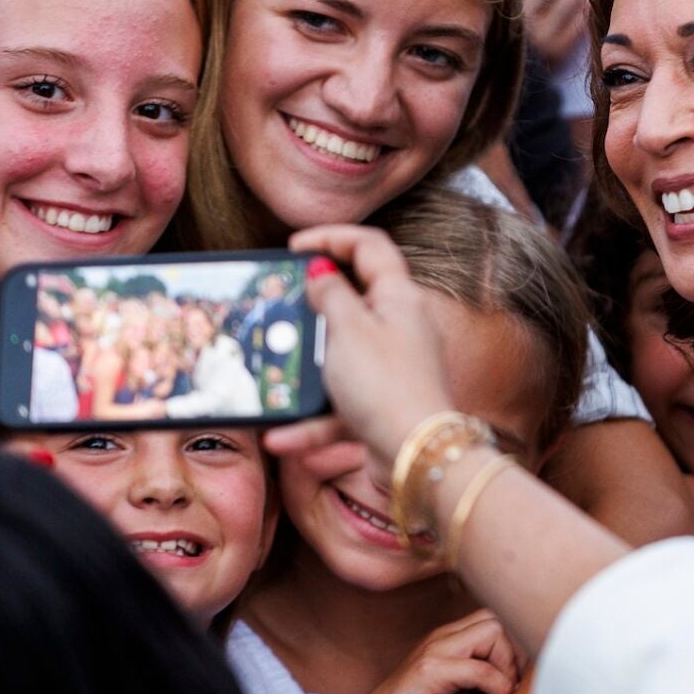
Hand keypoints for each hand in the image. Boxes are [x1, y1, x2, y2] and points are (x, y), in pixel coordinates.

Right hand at [265, 226, 452, 467]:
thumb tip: (320, 272)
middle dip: (314, 307)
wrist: (418, 456)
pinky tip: (282, 436)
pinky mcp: (384, 405)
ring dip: (307, 371)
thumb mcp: (348, 328)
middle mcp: (402, 328)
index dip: (331, 237)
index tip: (295, 247)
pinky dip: (312, 421)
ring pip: (342, 359)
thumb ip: (330, 294)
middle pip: (355, 302)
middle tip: (282, 305)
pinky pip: (341, 406)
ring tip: (275, 373)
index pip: (369, 247)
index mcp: (400, 297)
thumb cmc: (386, 385)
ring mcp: (394, 368)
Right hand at [358, 610, 522, 693]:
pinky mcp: (430, 670)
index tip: (517, 675)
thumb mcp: (456, 683)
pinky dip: (498, 686)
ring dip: (507, 663)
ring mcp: (435, 649)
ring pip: (492, 631)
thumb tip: (519, 677)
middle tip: (513, 681)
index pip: (494, 618)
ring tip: (504, 690)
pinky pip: (480, 670)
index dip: (514, 644)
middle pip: (496, 617)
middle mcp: (442, 635)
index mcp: (450, 636)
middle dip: (515, 649)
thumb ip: (480, 670)